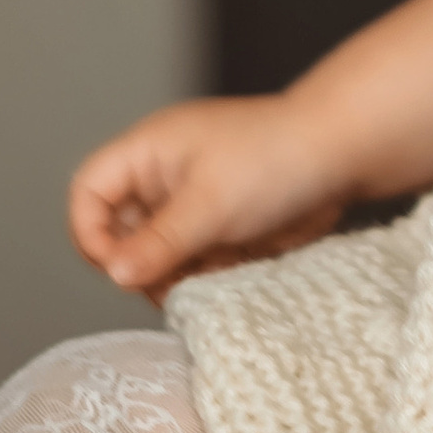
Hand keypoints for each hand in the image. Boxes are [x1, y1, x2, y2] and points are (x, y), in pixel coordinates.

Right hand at [66, 96, 350, 300]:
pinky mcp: (219, 229)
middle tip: (176, 280)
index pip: (88, 193)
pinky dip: (208, 275)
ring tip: (215, 271)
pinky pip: (193, 265)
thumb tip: (114, 276)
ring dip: (179, 275)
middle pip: (120, 234)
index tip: (120, 269)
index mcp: (147, 152)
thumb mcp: (210, 204)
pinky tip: (236, 268)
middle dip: (144, 264)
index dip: (92, 233)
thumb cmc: (276, 158)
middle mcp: (162, 178)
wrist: (343, 155)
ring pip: (158, 258)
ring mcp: (191, 205)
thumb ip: (159, 243)